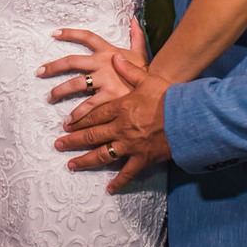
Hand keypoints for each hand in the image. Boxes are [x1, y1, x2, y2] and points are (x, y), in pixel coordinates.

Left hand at [36, 19, 147, 113]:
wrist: (162, 92)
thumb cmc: (150, 73)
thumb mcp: (142, 54)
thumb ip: (136, 38)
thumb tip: (134, 19)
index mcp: (109, 51)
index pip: (87, 37)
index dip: (70, 33)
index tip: (54, 33)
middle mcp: (103, 64)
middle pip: (71, 62)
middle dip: (53, 67)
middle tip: (39, 72)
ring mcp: (105, 81)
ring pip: (75, 85)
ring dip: (59, 92)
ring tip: (49, 97)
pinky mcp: (108, 99)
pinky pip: (87, 107)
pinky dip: (76, 115)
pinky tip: (68, 121)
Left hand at [54, 54, 172, 193]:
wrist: (189, 118)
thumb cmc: (169, 97)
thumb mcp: (148, 79)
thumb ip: (129, 69)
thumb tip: (115, 57)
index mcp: (120, 107)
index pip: (93, 114)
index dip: (78, 119)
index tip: (66, 124)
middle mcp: (121, 127)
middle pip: (92, 134)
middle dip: (73, 140)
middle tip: (58, 145)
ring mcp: (130, 145)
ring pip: (102, 155)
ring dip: (85, 160)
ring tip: (71, 165)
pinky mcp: (143, 158)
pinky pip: (128, 173)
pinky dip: (118, 182)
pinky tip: (109, 189)